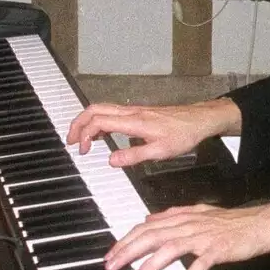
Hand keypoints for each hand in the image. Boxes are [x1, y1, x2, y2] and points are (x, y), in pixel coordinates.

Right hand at [64, 98, 240, 167]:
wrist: (199, 120)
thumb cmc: (183, 134)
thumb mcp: (160, 152)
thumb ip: (134, 156)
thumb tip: (111, 160)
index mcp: (134, 121)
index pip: (98, 121)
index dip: (85, 134)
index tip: (82, 150)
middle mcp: (131, 112)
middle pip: (94, 109)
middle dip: (77, 123)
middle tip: (70, 140)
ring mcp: (133, 111)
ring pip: (101, 109)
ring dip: (87, 121)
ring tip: (79, 138)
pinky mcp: (137, 113)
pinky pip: (111, 112)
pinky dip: (98, 121)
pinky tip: (100, 134)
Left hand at [105, 202, 269, 269]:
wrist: (259, 224)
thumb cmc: (230, 221)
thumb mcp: (198, 212)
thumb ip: (172, 215)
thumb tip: (149, 218)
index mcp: (183, 217)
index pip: (147, 227)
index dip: (126, 240)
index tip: (111, 254)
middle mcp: (189, 225)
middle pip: (152, 236)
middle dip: (129, 251)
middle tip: (112, 266)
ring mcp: (203, 238)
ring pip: (171, 248)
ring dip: (151, 264)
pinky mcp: (218, 250)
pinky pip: (200, 265)